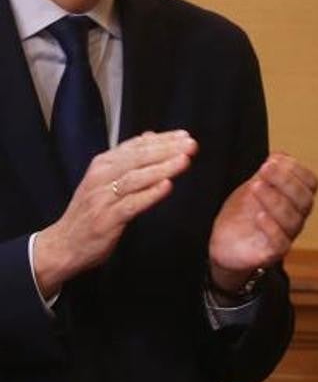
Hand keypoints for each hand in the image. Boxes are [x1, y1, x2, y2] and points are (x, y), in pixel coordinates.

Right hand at [34, 130, 196, 296]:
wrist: (63, 245)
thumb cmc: (90, 211)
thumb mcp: (104, 178)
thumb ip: (127, 158)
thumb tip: (150, 136)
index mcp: (103, 164)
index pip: (136, 146)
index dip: (162, 140)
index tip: (185, 136)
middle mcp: (101, 177)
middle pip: (138, 159)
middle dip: (167, 150)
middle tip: (191, 145)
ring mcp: (103, 198)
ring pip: (135, 178)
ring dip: (162, 168)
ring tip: (184, 161)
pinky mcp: (106, 219)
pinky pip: (131, 204)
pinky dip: (150, 194)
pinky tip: (167, 187)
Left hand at [208, 153, 317, 292]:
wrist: (225, 242)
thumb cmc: (243, 213)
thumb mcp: (253, 187)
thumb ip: (266, 173)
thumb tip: (279, 156)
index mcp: (296, 199)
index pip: (310, 183)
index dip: (297, 170)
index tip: (275, 159)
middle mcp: (296, 217)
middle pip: (305, 199)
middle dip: (285, 181)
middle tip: (265, 168)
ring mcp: (286, 235)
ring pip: (293, 219)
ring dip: (275, 200)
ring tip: (256, 186)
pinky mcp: (272, 253)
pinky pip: (280, 243)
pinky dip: (271, 228)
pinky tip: (259, 216)